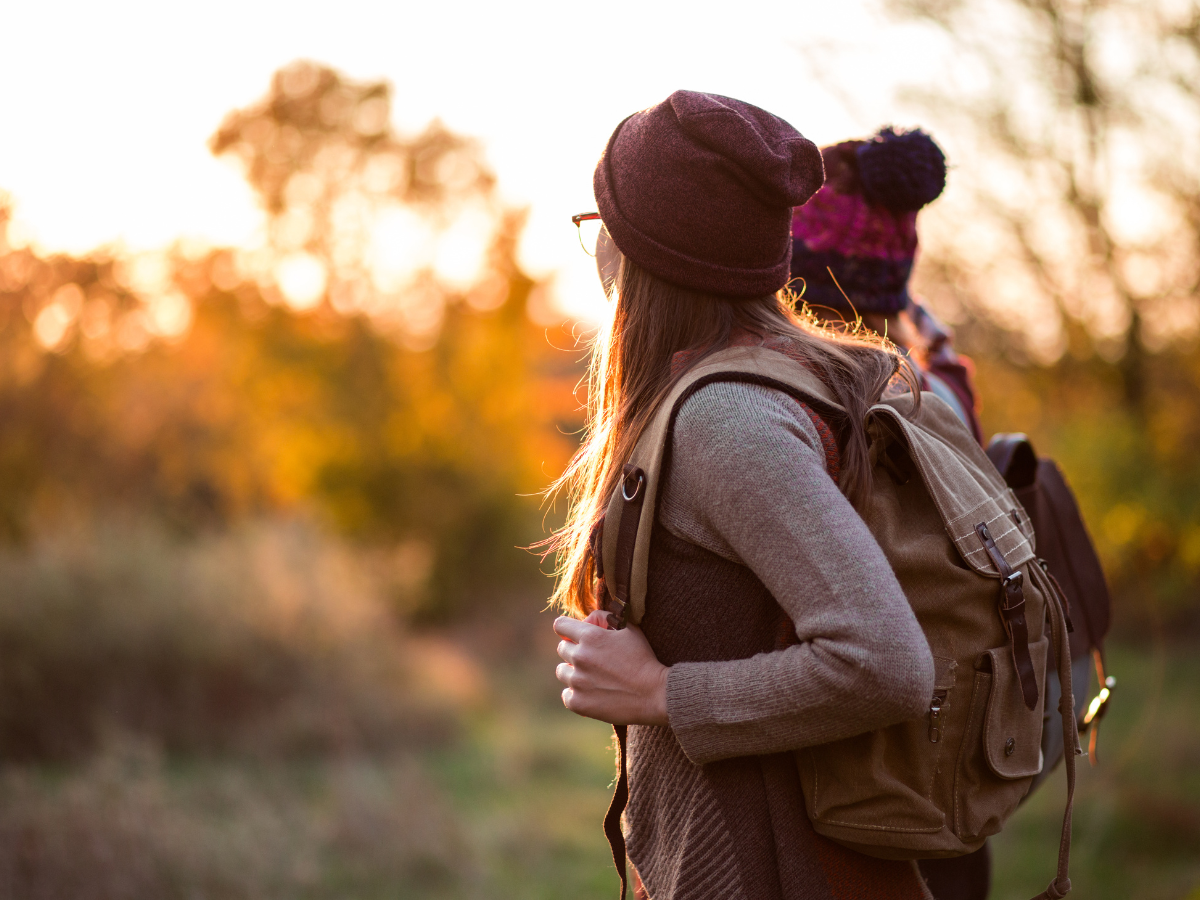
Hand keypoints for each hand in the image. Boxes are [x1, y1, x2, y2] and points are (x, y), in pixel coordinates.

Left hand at [553, 612, 669, 726]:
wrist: (655, 694)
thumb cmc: (643, 659)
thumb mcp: (630, 629)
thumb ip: (606, 618)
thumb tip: (588, 619)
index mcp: (590, 636)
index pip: (560, 625)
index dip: (567, 629)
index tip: (573, 636)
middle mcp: (580, 657)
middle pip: (562, 649)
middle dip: (574, 650)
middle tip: (592, 659)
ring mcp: (577, 681)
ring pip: (562, 671)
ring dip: (573, 672)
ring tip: (592, 677)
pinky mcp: (578, 703)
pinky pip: (566, 694)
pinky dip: (576, 694)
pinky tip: (591, 693)